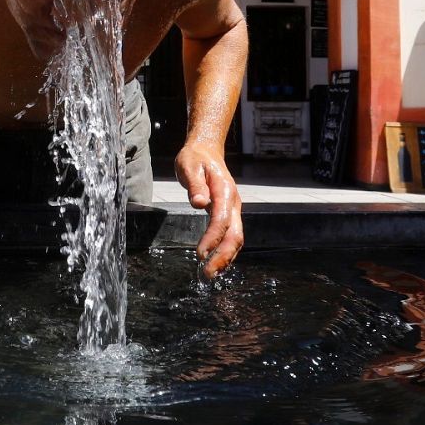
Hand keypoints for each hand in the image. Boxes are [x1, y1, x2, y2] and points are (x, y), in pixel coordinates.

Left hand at [174, 144, 243, 278]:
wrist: (206, 151)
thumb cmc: (195, 158)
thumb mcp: (189, 166)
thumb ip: (195, 185)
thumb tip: (199, 203)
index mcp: (224, 190)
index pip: (221, 219)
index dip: (212, 238)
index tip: (200, 254)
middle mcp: (233, 202)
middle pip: (235, 234)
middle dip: (223, 256)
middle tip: (207, 274)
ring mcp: (233, 209)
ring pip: (236, 238)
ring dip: (225, 258)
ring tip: (210, 273)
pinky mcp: (228, 214)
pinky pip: (231, 235)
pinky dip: (225, 251)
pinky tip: (214, 262)